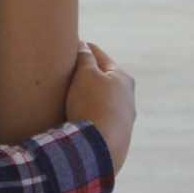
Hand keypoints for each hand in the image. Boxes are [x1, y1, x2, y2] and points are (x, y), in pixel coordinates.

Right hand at [65, 42, 133, 173]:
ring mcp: (125, 119)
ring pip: (102, 100)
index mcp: (123, 78)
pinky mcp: (118, 136)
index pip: (98, 55)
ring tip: (70, 97)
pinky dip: (90, 114)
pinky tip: (79, 118)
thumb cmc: (92, 106)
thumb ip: (85, 58)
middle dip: (85, 74)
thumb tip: (83, 45)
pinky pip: (100, 118)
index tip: (66, 45)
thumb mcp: (86, 75)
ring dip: (88, 96)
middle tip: (65, 72)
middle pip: (102, 78)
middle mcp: (128, 97)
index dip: (81, 48)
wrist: (99, 147)